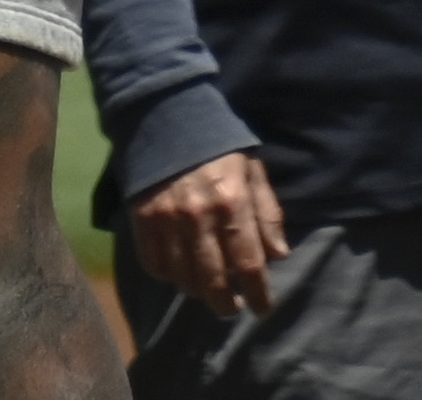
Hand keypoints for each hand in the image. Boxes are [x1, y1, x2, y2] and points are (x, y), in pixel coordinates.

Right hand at [127, 150, 287, 318]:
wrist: (166, 115)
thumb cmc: (219, 143)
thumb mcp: (253, 169)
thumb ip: (267, 213)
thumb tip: (279, 255)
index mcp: (232, 202)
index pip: (249, 263)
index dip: (258, 293)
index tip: (262, 308)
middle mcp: (199, 217)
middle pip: (214, 281)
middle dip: (227, 304)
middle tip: (233, 307)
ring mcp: (167, 221)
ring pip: (184, 279)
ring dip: (199, 292)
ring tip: (209, 291)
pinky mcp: (143, 221)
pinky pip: (155, 266)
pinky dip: (169, 277)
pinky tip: (180, 274)